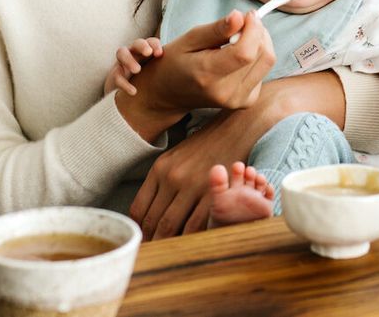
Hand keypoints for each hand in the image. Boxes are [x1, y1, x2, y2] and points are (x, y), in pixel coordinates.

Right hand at [104, 37, 163, 95]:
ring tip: (137, 70)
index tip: (159, 54)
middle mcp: (134, 54)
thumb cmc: (148, 81)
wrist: (127, 95)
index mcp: (147, 52)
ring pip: (121, 53)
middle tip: (148, 53)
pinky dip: (124, 84)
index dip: (155, 45)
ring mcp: (122, 63)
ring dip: (129, 59)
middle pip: (137, 43)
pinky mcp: (114, 76)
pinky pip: (117, 76)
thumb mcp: (156, 72)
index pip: (151, 42)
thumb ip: (165, 69)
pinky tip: (133, 92)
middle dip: (142, 46)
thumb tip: (195, 70)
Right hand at [115, 10, 275, 142]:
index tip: (248, 14)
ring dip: (260, 42)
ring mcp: (238, 100)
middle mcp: (226, 92)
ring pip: (267, 61)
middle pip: (262, 55)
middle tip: (242, 22)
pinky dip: (257, 55)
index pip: (245, 53)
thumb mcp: (190, 38)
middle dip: (258, 31)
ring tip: (240, 35)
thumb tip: (240, 16)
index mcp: (208, 75)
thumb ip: (217, 29)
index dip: (253, 29)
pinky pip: (264, 70)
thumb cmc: (176, 61)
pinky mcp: (246, 101)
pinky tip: (240, 53)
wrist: (169, 92)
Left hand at [130, 71, 345, 239]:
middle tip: (153, 253)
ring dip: (169, 243)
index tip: (143, 238)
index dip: (140, 229)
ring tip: (169, 253)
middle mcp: (172, 177)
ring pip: (172, 226)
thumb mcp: (179, 154)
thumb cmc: (209, 141)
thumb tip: (153, 206)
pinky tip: (191, 242)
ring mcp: (192, 186)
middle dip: (152, 241)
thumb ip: (164, 178)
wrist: (238, 125)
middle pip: (154, 221)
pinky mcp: (213, 193)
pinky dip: (191, 238)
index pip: (140, 209)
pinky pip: (196, 226)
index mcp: (161, 168)